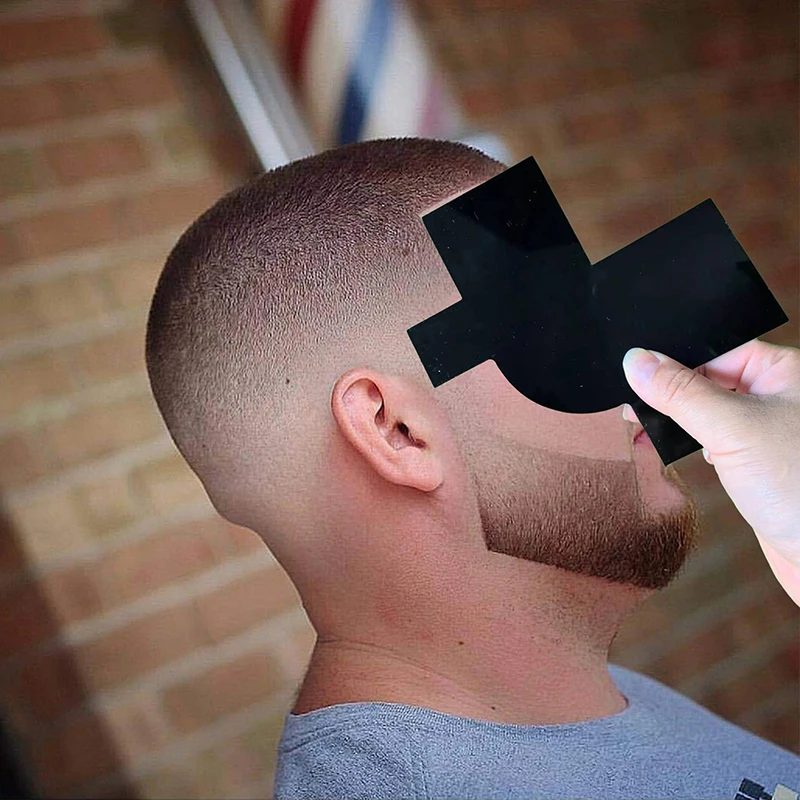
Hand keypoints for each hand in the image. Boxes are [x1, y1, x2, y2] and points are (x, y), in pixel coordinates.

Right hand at [621, 338, 799, 605]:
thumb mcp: (731, 428)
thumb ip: (680, 392)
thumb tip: (636, 360)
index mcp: (784, 371)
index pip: (714, 348)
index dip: (672, 356)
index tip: (631, 369)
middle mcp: (778, 395)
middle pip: (708, 376)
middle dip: (668, 389)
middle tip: (630, 402)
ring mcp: (767, 430)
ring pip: (707, 409)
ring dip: (675, 416)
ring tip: (640, 423)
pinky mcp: (756, 462)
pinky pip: (713, 438)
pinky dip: (688, 440)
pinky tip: (670, 446)